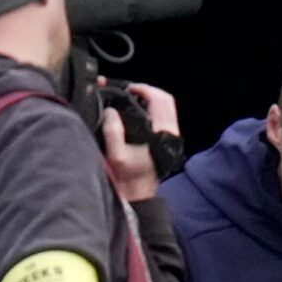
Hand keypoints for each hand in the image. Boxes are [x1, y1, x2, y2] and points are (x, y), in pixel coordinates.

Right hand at [99, 81, 178, 201]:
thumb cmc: (128, 177)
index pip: (160, 100)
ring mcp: (170, 137)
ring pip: (166, 108)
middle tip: (130, 90)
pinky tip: (136, 111)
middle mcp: (170, 134)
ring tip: (131, 98)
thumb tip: (111, 111)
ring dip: (150, 99)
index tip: (129, 87)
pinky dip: (151, 109)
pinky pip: (163, 117)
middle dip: (147, 91)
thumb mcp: (116, 155)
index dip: (144, 89)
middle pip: (165, 100)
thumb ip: (113, 131)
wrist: (138, 193)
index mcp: (161, 134)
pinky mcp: (166, 141)